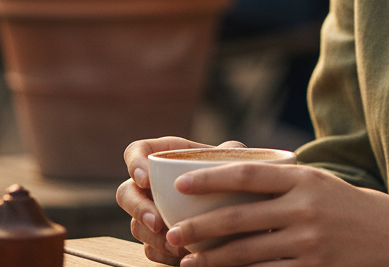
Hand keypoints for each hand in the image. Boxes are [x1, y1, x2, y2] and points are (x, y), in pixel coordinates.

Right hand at [117, 137, 246, 264]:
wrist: (246, 212)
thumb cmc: (239, 176)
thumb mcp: (237, 158)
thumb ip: (230, 151)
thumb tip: (224, 154)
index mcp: (168, 156)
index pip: (138, 151)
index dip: (134, 163)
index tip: (146, 179)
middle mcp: (153, 185)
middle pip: (126, 193)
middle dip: (138, 208)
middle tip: (158, 221)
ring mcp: (153, 213)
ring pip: (135, 225)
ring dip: (153, 236)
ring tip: (178, 244)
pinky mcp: (160, 239)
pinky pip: (150, 249)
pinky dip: (163, 253)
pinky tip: (183, 255)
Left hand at [161, 162, 388, 266]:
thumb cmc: (351, 207)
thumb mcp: (321, 184)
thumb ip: (284, 183)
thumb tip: (234, 181)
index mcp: (304, 177)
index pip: (248, 175)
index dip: (211, 179)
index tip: (181, 184)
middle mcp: (304, 206)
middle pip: (239, 216)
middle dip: (200, 227)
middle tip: (171, 233)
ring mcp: (309, 240)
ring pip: (247, 251)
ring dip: (212, 258)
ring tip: (186, 261)